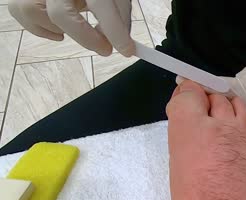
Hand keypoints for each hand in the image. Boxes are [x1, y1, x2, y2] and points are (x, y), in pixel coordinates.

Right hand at [8, 0, 133, 56]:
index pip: (101, 5)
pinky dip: (40, 27)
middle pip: (61, 14)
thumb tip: (123, 43)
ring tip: (80, 30)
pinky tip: (61, 31)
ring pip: (32, 10)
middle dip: (85, 37)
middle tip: (105, 49)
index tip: (126, 50)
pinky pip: (20, 11)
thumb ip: (119, 14)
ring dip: (58, 29)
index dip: (115, 32)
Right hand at [167, 80, 245, 199]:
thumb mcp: (176, 164)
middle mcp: (223, 126)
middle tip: (201, 106)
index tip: (186, 95)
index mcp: (192, 128)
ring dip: (231, 107)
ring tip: (223, 116)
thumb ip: (182, 132)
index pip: (191, 92)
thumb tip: (186, 114)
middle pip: (219, 96)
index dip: (188, 90)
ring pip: (241, 108)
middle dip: (209, 97)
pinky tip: (242, 132)